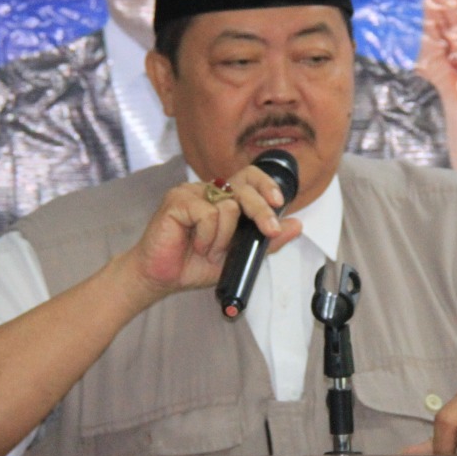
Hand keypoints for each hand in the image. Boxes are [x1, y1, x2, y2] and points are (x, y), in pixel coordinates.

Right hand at [123, 164, 302, 298]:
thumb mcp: (238, 256)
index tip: (279, 203)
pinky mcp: (177, 200)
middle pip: (244, 186)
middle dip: (261, 210)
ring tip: (208, 250)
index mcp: (223, 199)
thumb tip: (295, 225)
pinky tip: (196, 246)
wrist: (161, 278)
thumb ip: (266, 241)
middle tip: (269, 230)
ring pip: (228, 206)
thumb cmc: (193, 265)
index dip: (266, 184)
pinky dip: (207, 237)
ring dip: (224, 237)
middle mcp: (209, 191)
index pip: (249, 177)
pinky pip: (207, 214)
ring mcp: (191, 192)